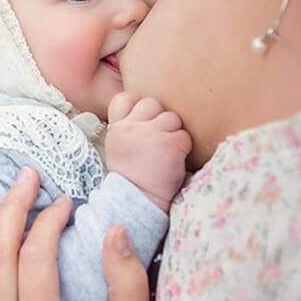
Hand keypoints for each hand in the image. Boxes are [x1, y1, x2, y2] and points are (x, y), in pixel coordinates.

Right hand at [105, 92, 190, 211]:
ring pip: (172, 118)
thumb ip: (129, 128)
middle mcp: (131, 127)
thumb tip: (147, 114)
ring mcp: (151, 133)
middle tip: (157, 141)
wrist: (139, 202)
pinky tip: (174, 161)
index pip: (125, 98)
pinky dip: (183, 148)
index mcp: (116, 128)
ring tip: (166, 153)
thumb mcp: (119, 148)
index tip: (142, 121)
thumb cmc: (133, 177)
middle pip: (152, 103)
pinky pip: (184, 136)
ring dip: (173, 133)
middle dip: (158, 119)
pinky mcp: (171, 143)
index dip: (137, 105)